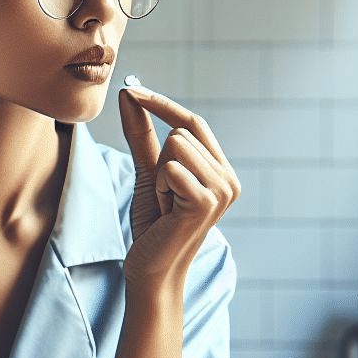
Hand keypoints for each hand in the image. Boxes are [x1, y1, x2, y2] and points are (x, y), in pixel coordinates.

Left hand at [118, 84, 239, 290]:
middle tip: (163, 197)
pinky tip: (166, 212)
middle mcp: (229, 178)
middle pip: (180, 133)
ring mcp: (222, 190)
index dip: (160, 104)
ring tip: (166, 205)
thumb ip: (141, 134)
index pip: (191, 122)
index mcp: (221, 169)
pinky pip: (170, 168)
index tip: (129, 88)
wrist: (151, 268)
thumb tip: (127, 94)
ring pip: (175, 147)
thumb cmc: (153, 225)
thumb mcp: (148, 172)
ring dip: (159, 176)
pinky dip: (159, 187)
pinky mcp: (205, 202)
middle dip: (159, 162)